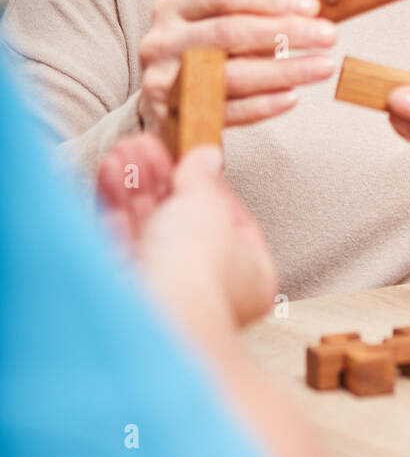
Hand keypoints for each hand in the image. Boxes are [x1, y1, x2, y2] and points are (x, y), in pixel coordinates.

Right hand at [97, 132, 276, 328]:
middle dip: (161, 178)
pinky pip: (123, 239)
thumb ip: (202, 176)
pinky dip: (116, 203)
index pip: (230, 221)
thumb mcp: (207, 203)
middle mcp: (208, 288)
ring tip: (125, 148)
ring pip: (149, 227)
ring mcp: (166, 290)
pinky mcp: (127, 290)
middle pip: (182, 221)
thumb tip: (207, 158)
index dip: (209, 186)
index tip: (191, 159)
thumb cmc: (199, 268)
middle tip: (146, 145)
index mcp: (250, 275)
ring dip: (135, 183)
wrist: (158, 311)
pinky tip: (110, 170)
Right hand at [138, 0, 336, 134]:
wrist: (160, 101)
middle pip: (229, 32)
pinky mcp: (171, 118)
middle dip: (285, 32)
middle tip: (329, 36)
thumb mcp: (216, 25)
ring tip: (323, 67)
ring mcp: (162, 81)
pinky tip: (292, 97)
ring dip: (284, 71)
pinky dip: (263, 105)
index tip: (312, 6)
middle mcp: (161, 41)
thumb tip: (312, 15)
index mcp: (173, 8)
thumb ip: (256, 18)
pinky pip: (226, 112)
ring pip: (230, 75)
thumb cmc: (201, 55)